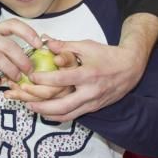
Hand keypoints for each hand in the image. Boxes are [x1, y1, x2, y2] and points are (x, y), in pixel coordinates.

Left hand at [24, 38, 146, 120]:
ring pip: (67, 115)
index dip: (44, 79)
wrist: (130, 68)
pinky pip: (73, 115)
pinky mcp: (93, 108)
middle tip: (26, 100)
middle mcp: (90, 92)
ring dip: (47, 114)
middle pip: (62, 105)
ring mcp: (92, 103)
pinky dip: (58, 116)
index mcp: (88, 74)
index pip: (62, 80)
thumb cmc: (108, 55)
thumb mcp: (87, 46)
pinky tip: (46, 113)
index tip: (31, 77)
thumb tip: (45, 42)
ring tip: (32, 108)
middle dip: (42, 105)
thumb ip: (65, 46)